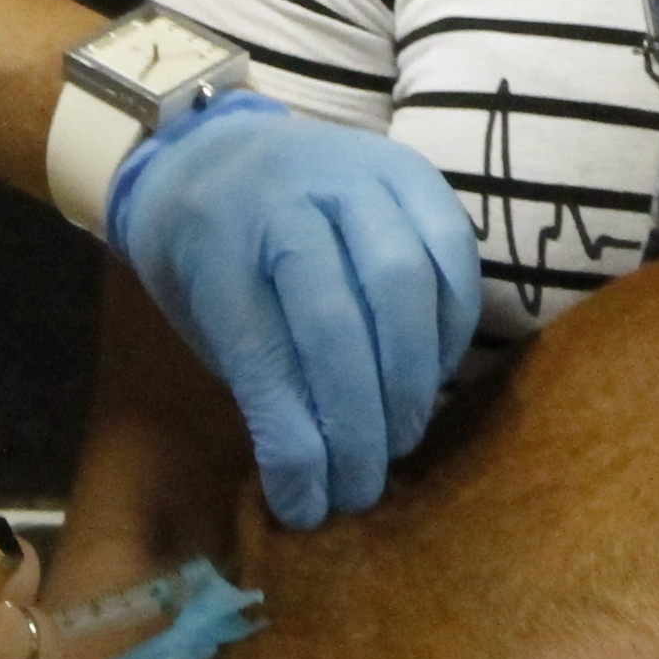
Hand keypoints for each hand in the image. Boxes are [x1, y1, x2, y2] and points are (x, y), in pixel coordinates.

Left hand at [106, 94, 481, 528]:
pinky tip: (432, 375)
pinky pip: (452, 255)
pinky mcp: (414, 173)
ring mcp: (357, 176)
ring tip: (400, 440)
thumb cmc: (207, 255)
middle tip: (362, 486)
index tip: (307, 508)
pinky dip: (450, 328)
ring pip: (405, 284)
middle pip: (339, 320)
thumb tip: (315, 483)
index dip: (292, 442)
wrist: (216, 150)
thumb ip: (261, 381)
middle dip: (358, 421)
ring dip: (411, 381)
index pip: (262, 355)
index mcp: (217, 242)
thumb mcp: (207, 321)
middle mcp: (289, 198)